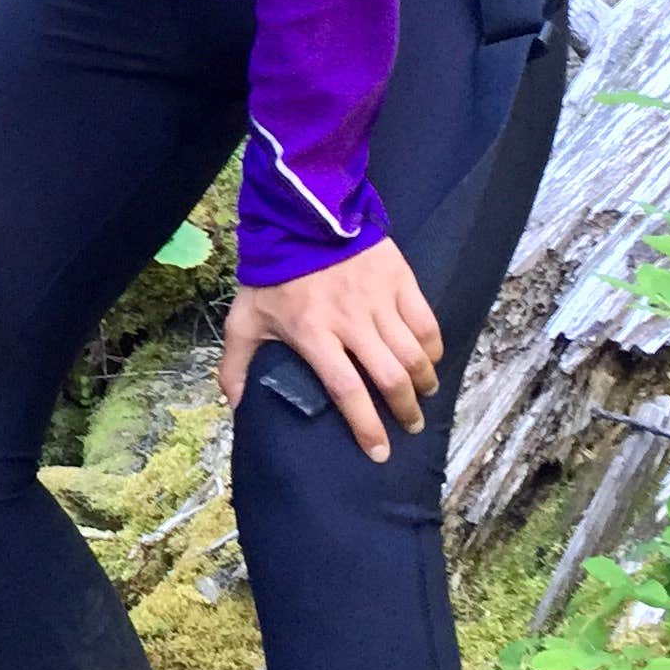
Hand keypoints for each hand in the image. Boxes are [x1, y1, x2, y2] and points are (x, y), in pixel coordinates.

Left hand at [218, 236, 442, 462]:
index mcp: (314, 334)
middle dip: (405, 410)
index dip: (366, 426)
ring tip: (423, 396)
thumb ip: (236, 364)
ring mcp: (379, 300)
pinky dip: (433, 346)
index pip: (347, 390)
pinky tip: (430, 360)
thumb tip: (235, 407)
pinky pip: (426, 321)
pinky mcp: (399, 279)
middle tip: (409, 426)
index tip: (379, 452)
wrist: (299, 217)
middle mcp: (351, 321)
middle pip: (390, 377)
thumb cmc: (272, 273)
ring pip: (414, 353)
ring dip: (424, 381)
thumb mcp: (244, 319)